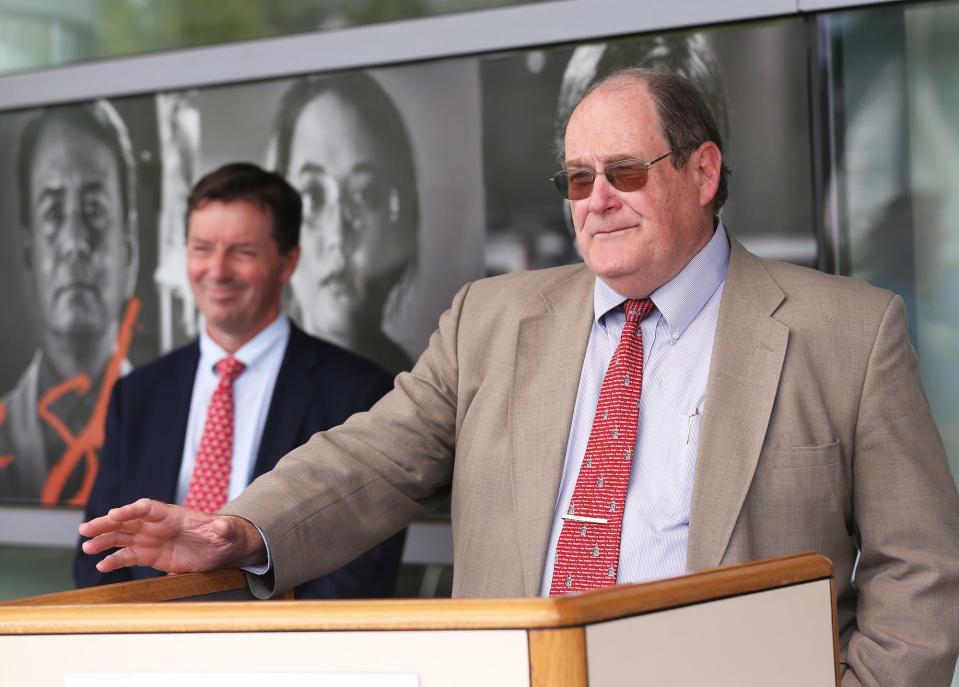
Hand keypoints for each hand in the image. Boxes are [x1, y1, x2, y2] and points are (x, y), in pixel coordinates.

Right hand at [79, 498, 265, 573]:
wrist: (225, 548)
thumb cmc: (226, 535)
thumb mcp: (228, 531)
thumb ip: (224, 527)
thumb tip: (223, 526)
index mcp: (172, 515)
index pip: (146, 509)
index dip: (130, 511)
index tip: (114, 515)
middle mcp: (157, 525)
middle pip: (127, 521)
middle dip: (107, 524)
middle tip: (86, 530)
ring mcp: (152, 540)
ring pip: (122, 537)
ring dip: (104, 541)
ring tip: (86, 548)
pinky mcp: (151, 556)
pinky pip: (128, 556)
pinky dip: (114, 560)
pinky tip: (102, 566)